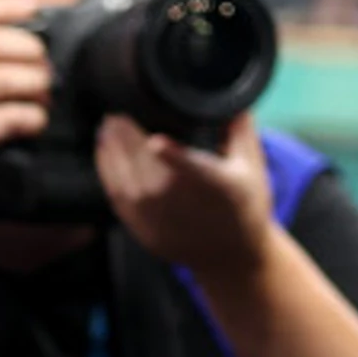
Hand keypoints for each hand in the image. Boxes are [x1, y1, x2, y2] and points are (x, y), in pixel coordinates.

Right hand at [0, 0, 54, 226]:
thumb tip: (17, 40)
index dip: (1, 6)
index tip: (34, 6)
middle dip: (28, 48)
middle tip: (46, 63)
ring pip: (0, 78)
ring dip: (35, 83)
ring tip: (46, 94)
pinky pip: (6, 117)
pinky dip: (31, 116)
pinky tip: (36, 121)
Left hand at [99, 115, 276, 275]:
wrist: (231, 257)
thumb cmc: (244, 206)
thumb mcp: (252, 167)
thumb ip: (241, 130)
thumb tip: (234, 99)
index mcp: (216, 187)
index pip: (193, 171)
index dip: (173, 156)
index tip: (156, 141)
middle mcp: (184, 206)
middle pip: (148, 170)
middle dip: (128, 139)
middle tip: (117, 114)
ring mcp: (159, 220)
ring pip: (126, 180)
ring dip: (113, 151)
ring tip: (107, 127)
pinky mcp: (142, 229)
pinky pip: (117, 196)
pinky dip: (107, 171)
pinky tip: (104, 151)